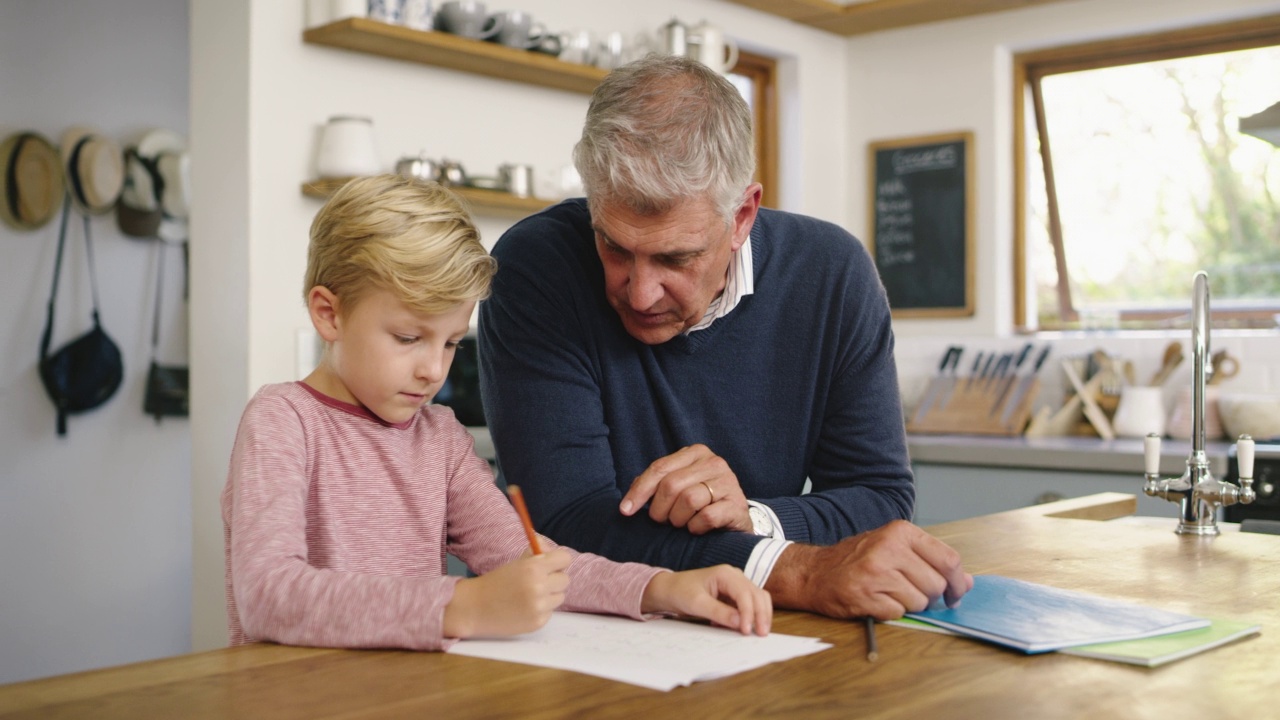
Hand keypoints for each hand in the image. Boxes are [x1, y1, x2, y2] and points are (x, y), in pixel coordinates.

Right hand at [443, 548, 571, 637]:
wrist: (474, 608)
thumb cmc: (495, 583)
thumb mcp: (515, 563)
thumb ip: (536, 554)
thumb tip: (552, 551)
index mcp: (533, 567)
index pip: (565, 559)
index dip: (558, 561)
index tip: (552, 565)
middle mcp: (539, 586)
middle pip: (565, 579)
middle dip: (554, 579)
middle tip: (540, 581)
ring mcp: (539, 606)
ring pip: (560, 596)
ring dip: (550, 595)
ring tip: (530, 596)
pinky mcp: (538, 622)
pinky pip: (550, 612)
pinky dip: (541, 610)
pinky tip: (524, 608)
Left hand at [619, 444, 751, 534]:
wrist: (734, 521)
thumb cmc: (700, 503)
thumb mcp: (678, 488)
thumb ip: (655, 486)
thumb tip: (628, 501)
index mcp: (695, 453)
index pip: (659, 468)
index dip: (639, 491)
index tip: (625, 511)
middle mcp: (714, 462)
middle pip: (671, 485)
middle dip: (660, 509)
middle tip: (663, 521)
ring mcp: (728, 482)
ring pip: (688, 500)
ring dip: (678, 519)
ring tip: (682, 523)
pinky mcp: (737, 505)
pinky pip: (706, 517)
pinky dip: (695, 527)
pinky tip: (697, 528)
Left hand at [641, 565, 771, 635]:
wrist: (669, 590)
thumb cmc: (680, 592)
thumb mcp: (697, 603)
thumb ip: (718, 612)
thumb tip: (739, 622)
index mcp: (726, 574)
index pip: (745, 593)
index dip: (749, 612)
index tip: (746, 630)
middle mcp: (735, 576)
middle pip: (757, 595)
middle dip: (761, 615)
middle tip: (761, 635)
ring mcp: (736, 585)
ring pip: (757, 599)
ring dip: (759, 615)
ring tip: (756, 633)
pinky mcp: (734, 595)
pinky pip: (748, 606)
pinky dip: (749, 616)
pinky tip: (737, 628)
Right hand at [764, 520, 972, 619]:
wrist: (815, 572)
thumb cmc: (858, 560)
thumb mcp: (895, 549)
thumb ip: (932, 562)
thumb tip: (967, 582)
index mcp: (900, 531)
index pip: (948, 560)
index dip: (957, 582)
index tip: (954, 593)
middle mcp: (889, 548)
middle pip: (936, 584)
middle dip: (928, 595)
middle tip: (908, 590)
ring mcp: (876, 572)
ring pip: (920, 602)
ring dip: (909, 604)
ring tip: (888, 592)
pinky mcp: (866, 596)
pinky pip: (899, 613)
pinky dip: (891, 612)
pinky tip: (876, 600)